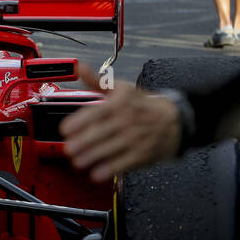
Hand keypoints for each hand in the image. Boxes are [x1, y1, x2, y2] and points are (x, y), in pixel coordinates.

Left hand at [60, 64, 182, 181]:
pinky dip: (109, 169)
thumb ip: (96, 81)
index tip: (65, 129)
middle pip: (101, 133)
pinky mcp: (142, 154)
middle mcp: (127, 121)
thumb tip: (79, 66)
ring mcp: (135, 139)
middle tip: (69, 149)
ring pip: (110, 149)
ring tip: (77, 161)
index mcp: (120, 103)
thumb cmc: (142, 104)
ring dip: (92, 157)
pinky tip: (96, 173)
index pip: (96, 112)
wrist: (175, 120)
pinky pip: (123, 164)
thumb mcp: (121, 89)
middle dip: (82, 142)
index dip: (79, 122)